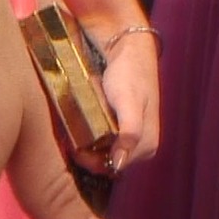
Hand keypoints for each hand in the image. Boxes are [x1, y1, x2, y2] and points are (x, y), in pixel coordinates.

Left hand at [63, 0, 160, 172]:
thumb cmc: (130, 75)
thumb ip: (129, 132)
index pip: (113, 168)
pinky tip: (79, 130)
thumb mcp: (129, 103)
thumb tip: (120, 163)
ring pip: (103, 155)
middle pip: (107, 164)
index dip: (92, 162)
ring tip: (74, 134)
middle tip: (71, 140)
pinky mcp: (122, 130)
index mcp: (147, 146)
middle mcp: (141, 147)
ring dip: (86, 148)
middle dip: (88, 156)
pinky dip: (89, 140)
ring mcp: (131, 139)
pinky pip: (102, 144)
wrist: (127, 50)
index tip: (75, 149)